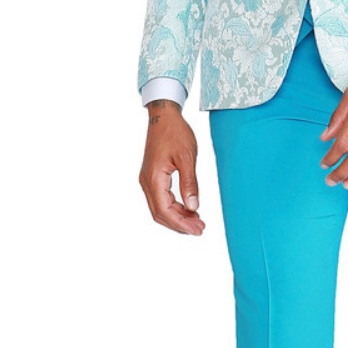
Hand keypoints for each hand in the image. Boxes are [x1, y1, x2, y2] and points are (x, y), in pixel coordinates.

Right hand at [139, 100, 205, 234]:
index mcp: (154, 178)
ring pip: (160, 208)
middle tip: (200, 230)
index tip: (196, 230)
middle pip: (160, 213)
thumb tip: (194, 206)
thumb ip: (190, 183)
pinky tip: (189, 209)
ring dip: (177, 217)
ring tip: (197, 222)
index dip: (181, 223)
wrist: (163, 117)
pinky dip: (174, 208)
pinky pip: (161, 199)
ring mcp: (148, 180)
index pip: (164, 210)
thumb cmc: (175, 132)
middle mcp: (147, 181)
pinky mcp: (152, 177)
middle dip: (180, 224)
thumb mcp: (187, 157)